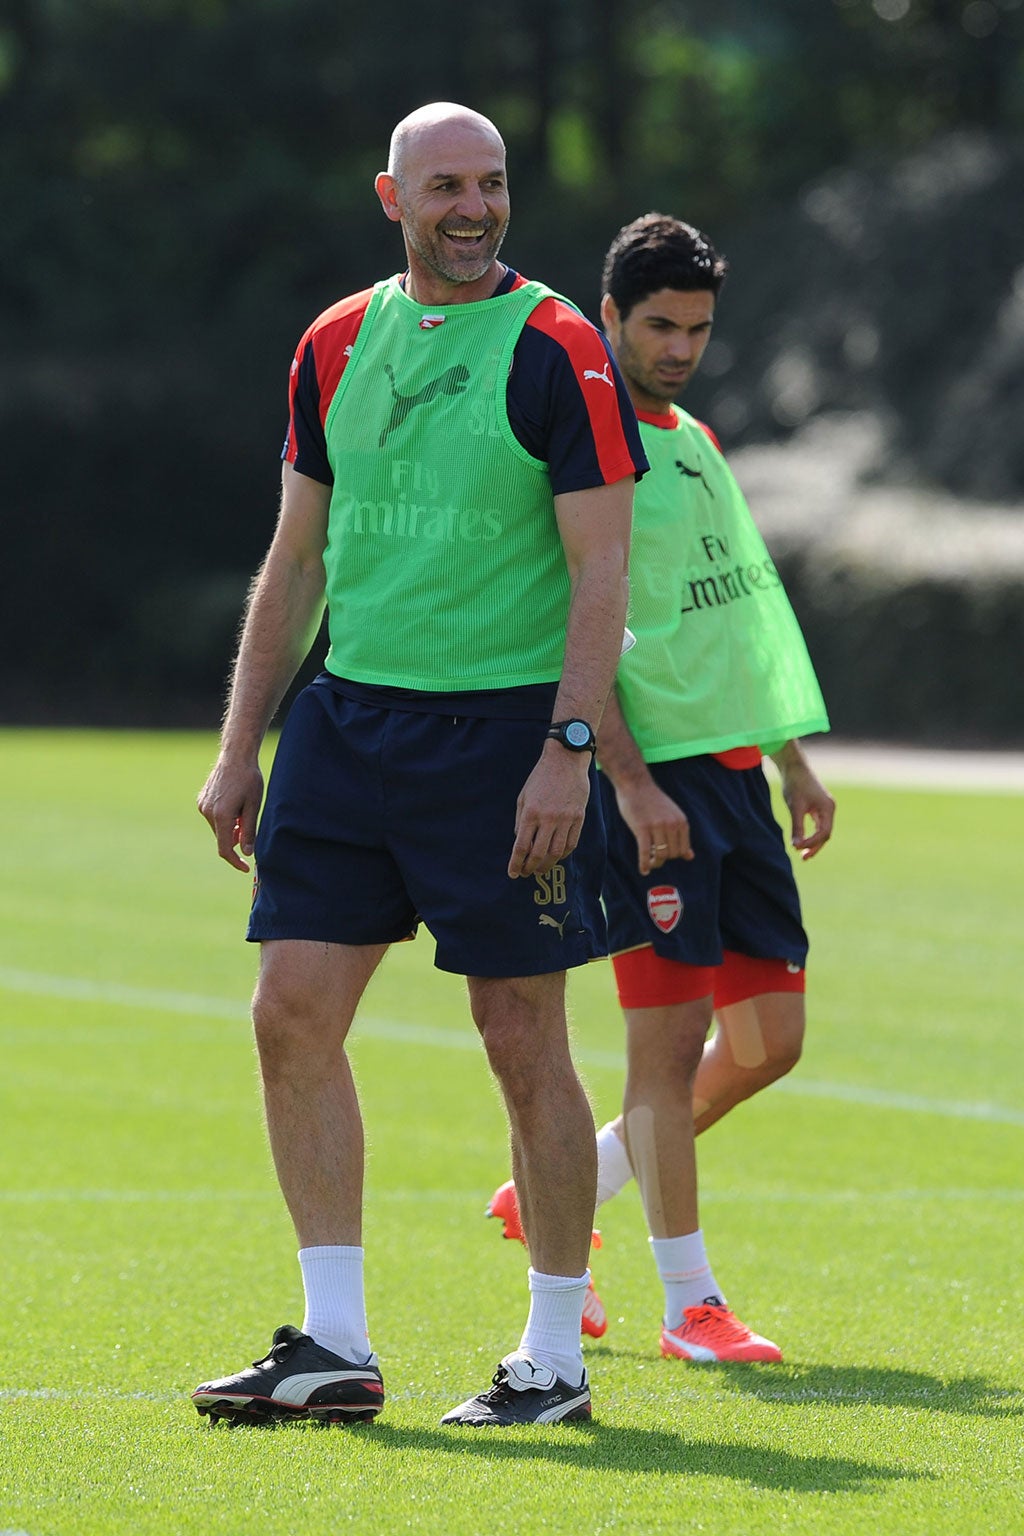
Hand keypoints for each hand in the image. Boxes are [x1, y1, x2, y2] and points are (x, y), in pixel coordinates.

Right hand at [197, 753, 263, 871]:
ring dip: (230, 827)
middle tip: (248, 824)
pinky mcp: (201, 801)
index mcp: (222, 816)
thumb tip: (247, 852)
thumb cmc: (249, 779)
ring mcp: (202, 806)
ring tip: (243, 809)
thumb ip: (249, 831)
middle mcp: (208, 812)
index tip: (245, 867)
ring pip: (218, 828)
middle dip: (235, 838)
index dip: (235, 861)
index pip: (225, 848)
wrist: (235, 756)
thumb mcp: (254, 806)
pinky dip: (223, 818)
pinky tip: (234, 802)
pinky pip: (213, 817)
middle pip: (222, 838)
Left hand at [508, 744, 591, 877]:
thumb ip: (521, 821)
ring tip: (541, 869)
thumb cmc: (541, 778)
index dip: (516, 863)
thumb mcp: (523, 797)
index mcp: (530, 812)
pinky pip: (571, 843)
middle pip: (539, 854)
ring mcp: (565, 818)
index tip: (513, 873)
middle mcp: (548, 818)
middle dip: (530, 868)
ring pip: (556, 852)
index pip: (521, 846)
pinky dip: (562, 854)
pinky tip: (556, 856)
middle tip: (526, 873)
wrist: (566, 760)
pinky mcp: (579, 817)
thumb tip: (521, 843)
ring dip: (547, 865)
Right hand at [613, 778, 693, 874]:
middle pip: (671, 854)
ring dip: (654, 863)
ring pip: (660, 855)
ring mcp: (657, 826)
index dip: (673, 855)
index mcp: (681, 821)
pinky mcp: (641, 828)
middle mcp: (672, 824)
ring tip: (649, 863)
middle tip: (654, 857)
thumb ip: (681, 836)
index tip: (664, 853)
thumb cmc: (652, 801)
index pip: (682, 850)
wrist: (636, 784)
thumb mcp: (672, 816)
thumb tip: (690, 857)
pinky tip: (643, 871)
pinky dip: (644, 864)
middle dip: (663, 859)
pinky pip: (645, 852)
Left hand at [779, 759, 834, 860]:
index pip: (824, 833)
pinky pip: (818, 825)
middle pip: (825, 834)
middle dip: (815, 846)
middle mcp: (829, 809)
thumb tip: (796, 846)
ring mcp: (825, 808)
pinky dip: (811, 834)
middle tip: (803, 858)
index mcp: (828, 808)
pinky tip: (802, 840)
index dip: (812, 843)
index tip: (798, 849)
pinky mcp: (818, 806)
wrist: (793, 767)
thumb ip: (797, 827)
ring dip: (813, 842)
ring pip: (822, 830)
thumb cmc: (795, 785)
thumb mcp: (795, 808)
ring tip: (803, 853)